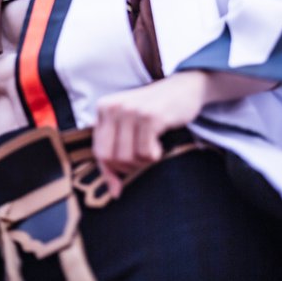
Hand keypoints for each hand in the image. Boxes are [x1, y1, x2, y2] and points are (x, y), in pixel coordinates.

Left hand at [93, 71, 207, 197]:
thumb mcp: (129, 125)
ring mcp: (130, 111)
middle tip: (142, 159)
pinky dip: (154, 156)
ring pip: (127, 158)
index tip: (117, 189)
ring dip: (143, 162)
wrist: (183, 88)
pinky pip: (145, 153)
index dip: (108, 172)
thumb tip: (114, 192)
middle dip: (127, 167)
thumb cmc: (155, 111)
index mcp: (104, 108)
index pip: (98, 150)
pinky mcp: (149, 116)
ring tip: (152, 148)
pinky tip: (159, 144)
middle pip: (110, 157)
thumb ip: (116, 150)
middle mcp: (113, 107)